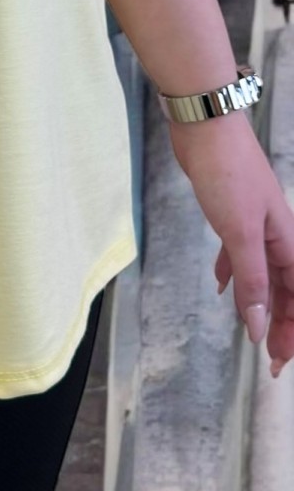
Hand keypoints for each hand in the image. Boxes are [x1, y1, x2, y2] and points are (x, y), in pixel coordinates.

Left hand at [168, 111, 293, 377]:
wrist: (206, 128)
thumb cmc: (228, 176)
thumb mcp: (241, 234)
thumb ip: (252, 281)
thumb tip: (259, 327)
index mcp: (288, 243)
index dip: (293, 331)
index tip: (280, 362)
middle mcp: (276, 236)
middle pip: (285, 290)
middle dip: (281, 324)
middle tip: (270, 359)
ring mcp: (253, 223)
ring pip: (262, 273)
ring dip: (259, 302)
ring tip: (251, 332)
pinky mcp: (230, 213)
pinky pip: (239, 253)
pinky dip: (233, 273)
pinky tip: (222, 287)